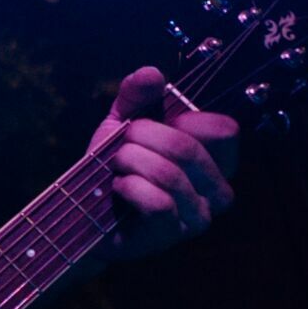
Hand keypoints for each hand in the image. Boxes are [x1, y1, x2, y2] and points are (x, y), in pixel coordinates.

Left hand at [94, 66, 238, 262]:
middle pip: (188, 147)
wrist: (83, 211)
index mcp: (216, 159)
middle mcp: (218, 190)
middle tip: (121, 147)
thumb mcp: (122, 122)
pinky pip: (157, 202)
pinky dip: (128, 188)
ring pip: (169, 173)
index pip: (224, 129)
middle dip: (141, 138)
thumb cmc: (114, 166)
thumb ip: (136, 95)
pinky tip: (118, 189)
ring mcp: (198, 217)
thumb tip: (152, 72)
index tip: (155, 122)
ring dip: (129, 162)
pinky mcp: (172, 235)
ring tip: (116, 169)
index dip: (185, 118)